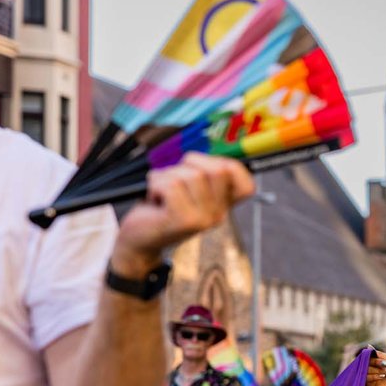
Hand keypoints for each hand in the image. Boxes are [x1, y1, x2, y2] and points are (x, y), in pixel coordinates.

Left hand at [112, 153, 255, 275]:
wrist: (138, 240)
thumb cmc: (160, 207)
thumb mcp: (186, 187)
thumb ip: (201, 170)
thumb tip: (207, 145)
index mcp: (223, 206)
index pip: (247, 184)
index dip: (227, 165)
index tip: (199, 170)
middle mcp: (219, 214)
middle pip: (220, 169)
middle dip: (191, 164)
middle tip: (175, 179)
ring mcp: (204, 219)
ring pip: (193, 175)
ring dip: (168, 175)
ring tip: (161, 191)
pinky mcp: (185, 220)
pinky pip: (173, 184)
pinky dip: (156, 184)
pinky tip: (154, 198)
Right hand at [365, 351, 385, 385]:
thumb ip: (380, 354)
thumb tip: (369, 348)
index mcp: (376, 362)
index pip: (368, 356)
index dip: (373, 356)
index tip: (382, 358)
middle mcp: (371, 368)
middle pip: (366, 362)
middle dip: (376, 362)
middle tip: (385, 364)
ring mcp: (369, 376)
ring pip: (365, 369)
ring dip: (377, 370)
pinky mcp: (368, 385)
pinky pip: (365, 378)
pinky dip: (374, 376)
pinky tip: (382, 377)